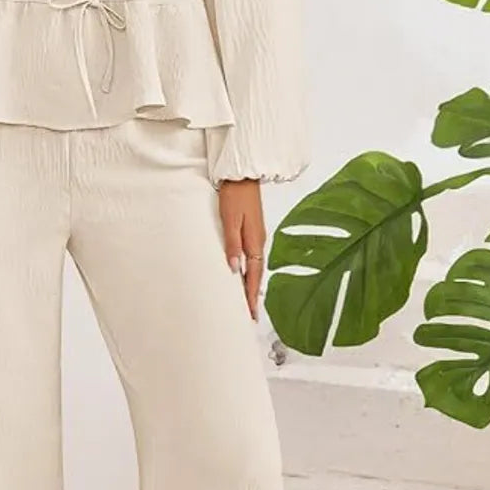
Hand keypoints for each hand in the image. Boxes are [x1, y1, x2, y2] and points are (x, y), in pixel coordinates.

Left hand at [219, 179, 265, 320]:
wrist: (242, 174)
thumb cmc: (234, 194)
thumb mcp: (230, 220)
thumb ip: (232, 244)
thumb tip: (233, 269)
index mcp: (254, 241)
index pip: (253, 276)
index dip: (250, 295)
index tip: (249, 313)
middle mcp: (258, 241)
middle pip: (256, 275)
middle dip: (253, 295)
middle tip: (250, 315)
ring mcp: (256, 236)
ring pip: (255, 267)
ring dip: (252, 284)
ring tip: (248, 301)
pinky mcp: (252, 230)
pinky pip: (253, 257)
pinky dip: (250, 271)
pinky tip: (245, 275)